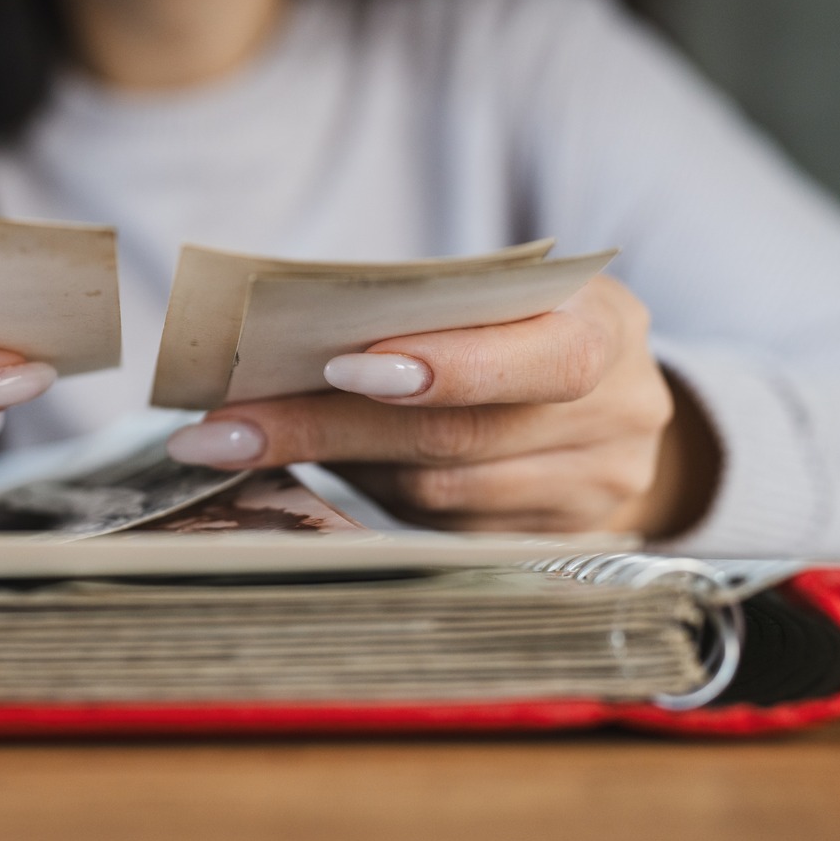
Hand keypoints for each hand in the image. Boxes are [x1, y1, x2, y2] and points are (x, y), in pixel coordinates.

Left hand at [165, 275, 718, 537]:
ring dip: (332, 469)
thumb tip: (278, 346)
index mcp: (607, 329)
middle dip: (327, 427)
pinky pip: (434, 528)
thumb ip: (427, 311)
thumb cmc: (521, 326)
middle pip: (457, 436)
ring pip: (435, 492)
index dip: (446, 367)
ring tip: (236, 445)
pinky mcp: (546, 545)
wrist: (608, 400)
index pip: (542, 358)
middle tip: (223, 427)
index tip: (340, 366)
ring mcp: (587, 494)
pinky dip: (367, 496)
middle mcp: (616, 418)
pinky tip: (309, 476)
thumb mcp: (502, 295)